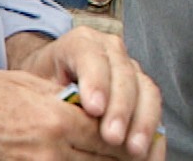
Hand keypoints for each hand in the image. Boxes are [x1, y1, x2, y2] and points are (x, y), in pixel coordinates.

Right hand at [0, 68, 160, 160]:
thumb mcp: (19, 84)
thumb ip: (59, 98)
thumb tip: (90, 106)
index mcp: (53, 120)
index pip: (111, 137)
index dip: (129, 141)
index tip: (136, 141)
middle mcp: (46, 153)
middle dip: (118, 158)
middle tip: (132, 154)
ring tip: (98, 159)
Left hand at [12, 27, 164, 158]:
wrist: (54, 76)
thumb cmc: (44, 81)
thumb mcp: (39, 85)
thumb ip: (55, 97)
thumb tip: (63, 121)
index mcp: (81, 42)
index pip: (90, 56)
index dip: (96, 81)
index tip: (94, 109)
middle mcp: (111, 50)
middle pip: (123, 74)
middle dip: (120, 108)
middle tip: (112, 137)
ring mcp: (130, 67)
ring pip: (145, 88)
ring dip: (142, 121)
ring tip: (134, 150)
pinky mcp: (141, 87)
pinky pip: (153, 106)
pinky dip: (153, 130)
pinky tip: (150, 151)